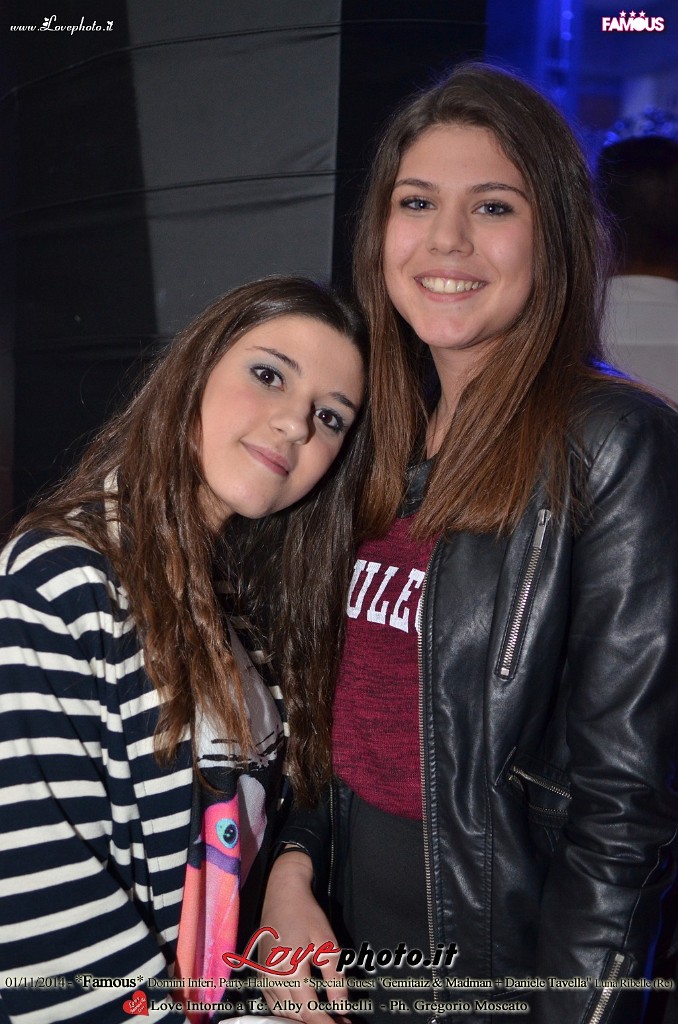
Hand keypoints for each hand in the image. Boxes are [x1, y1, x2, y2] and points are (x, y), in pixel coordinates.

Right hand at [258, 851, 348, 1022]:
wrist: (282, 894)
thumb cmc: (306, 914)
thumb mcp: (327, 944)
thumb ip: (335, 979)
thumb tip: (341, 1008)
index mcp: (289, 971)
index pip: (309, 1012)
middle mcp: (272, 978)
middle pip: (295, 1016)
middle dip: (318, 1021)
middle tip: (340, 1021)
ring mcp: (263, 977)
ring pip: (282, 1012)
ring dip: (302, 1018)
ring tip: (325, 1016)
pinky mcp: (260, 974)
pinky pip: (273, 1003)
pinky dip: (289, 1011)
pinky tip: (304, 1007)